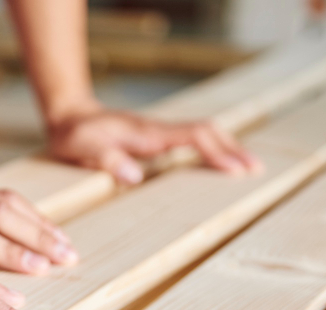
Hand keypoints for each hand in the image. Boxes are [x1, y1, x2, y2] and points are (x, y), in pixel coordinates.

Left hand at [46, 107, 262, 184]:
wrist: (68, 117)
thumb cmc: (75, 134)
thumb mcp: (83, 148)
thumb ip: (108, 160)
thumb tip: (136, 177)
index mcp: (147, 133)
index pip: (194, 137)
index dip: (218, 152)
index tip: (238, 169)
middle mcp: (158, 131)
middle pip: (207, 132)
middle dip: (233, 149)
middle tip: (257, 170)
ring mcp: (158, 134)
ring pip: (203, 135)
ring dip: (226, 148)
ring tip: (248, 167)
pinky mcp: (155, 140)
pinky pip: (190, 141)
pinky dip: (210, 150)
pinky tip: (219, 163)